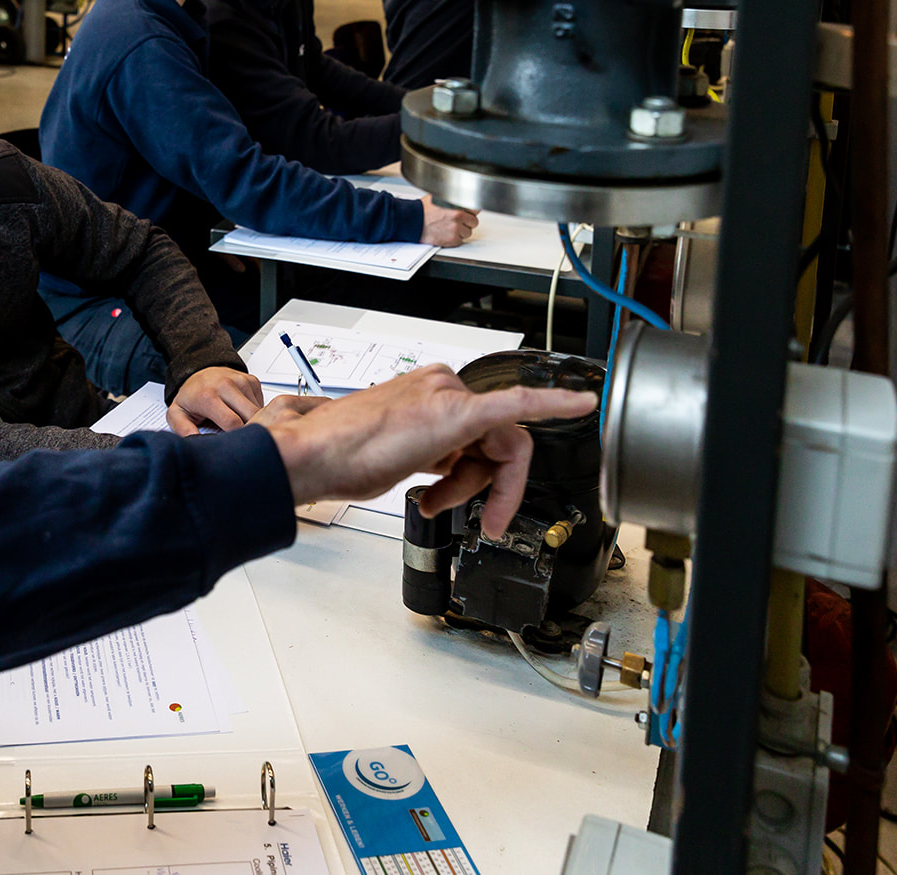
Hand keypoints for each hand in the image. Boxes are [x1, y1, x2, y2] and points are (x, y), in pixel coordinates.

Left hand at [168, 366, 264, 433]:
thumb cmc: (190, 395)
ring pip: (259, 411)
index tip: (231, 442)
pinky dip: (255, 411)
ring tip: (238, 423)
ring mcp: (241, 381)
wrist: (198, 372)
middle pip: (250, 416)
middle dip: (247, 429)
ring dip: (252, 420)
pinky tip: (241, 412)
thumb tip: (194, 443)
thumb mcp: (177, 413)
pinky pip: (261, 403)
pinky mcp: (251, 380)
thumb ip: (183, 430)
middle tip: (238, 436)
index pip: (232, 422)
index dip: (235, 436)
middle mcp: (226, 385)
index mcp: (208, 396)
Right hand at [263, 365, 595, 536]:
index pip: (477, 431)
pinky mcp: (458, 412)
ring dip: (477, 486)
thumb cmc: (338, 459)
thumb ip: (428, 456)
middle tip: (455, 511)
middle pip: (495, 441)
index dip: (476, 474)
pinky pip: (519, 406)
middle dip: (481, 485)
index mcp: (426, 392)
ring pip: (500, 444)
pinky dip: (555, 404)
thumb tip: (441, 475)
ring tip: (435, 501)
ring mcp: (448, 395)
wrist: (312, 456)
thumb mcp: (397, 459)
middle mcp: (440, 386)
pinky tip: (584, 405)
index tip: (465, 496)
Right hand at [419, 196, 478, 246]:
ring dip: (461, 231)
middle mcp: (458, 217)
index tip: (467, 213)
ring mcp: (455, 229)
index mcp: (457, 205)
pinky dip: (454, 239)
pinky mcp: (451, 240)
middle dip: (466, 222)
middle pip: (473, 222)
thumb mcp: (439, 197)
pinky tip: (446, 234)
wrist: (412, 222)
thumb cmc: (422, 210)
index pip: (475, 209)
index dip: (470, 211)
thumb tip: (460, 198)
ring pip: (467, 233)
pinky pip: (460, 241)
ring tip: (450, 228)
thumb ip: (452, 198)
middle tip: (457, 221)